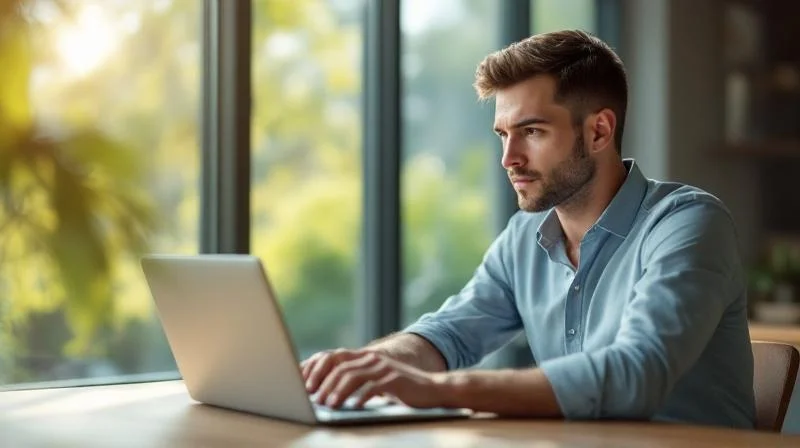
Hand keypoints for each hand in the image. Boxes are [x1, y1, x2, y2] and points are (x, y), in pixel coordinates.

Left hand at [310, 351, 450, 408]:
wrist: (432, 389)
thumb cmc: (401, 389)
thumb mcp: (376, 381)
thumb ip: (356, 381)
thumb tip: (327, 394)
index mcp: (365, 357)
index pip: (335, 359)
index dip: (318, 369)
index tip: (304, 385)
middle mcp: (373, 358)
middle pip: (341, 367)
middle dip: (325, 383)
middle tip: (313, 398)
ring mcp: (384, 367)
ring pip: (354, 376)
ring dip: (339, 391)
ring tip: (329, 404)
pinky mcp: (395, 379)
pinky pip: (373, 387)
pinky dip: (361, 397)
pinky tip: (354, 407)